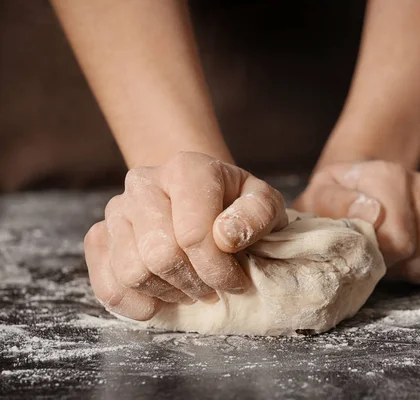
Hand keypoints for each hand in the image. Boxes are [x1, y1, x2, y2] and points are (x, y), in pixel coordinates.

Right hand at [84, 152, 287, 320]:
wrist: (199, 198)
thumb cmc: (234, 204)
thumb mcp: (263, 203)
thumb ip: (257, 214)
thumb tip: (225, 236)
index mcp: (186, 169)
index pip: (193, 234)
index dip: (217, 270)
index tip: (236, 282)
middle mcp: (144, 183)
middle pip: (161, 256)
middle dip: (194, 284)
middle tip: (213, 288)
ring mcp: (117, 209)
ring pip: (133, 273)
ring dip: (168, 293)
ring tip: (190, 289)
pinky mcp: (100, 235)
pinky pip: (106, 283)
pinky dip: (133, 303)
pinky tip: (159, 301)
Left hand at [293, 160, 419, 285]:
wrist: (362, 183)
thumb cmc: (337, 200)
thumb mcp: (319, 198)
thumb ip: (335, 204)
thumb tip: (374, 212)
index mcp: (390, 177)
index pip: (400, 243)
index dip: (380, 260)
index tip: (364, 253)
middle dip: (398, 269)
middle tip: (380, 256)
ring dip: (418, 271)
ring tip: (397, 254)